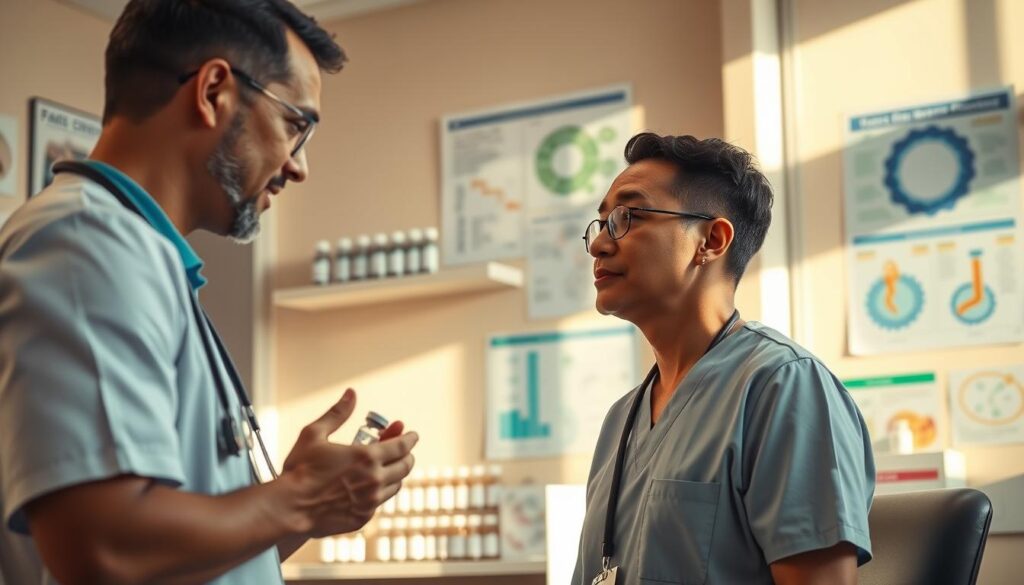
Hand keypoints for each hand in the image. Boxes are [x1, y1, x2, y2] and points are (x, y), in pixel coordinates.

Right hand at [280, 389, 417, 537]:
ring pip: (396, 485)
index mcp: (367, 456)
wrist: (289, 507)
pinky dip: (380, 492)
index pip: (402, 446)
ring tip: (388, 468)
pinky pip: (380, 502)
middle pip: (405, 466)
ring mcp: (370, 501)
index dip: (410, 439)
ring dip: (396, 474)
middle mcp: (375, 479)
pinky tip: (370, 487)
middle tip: (404, 451)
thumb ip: (337, 414)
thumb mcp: (314, 434)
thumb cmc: (300, 470)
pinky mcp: (363, 518)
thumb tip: (351, 393)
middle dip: (407, 456)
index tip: (413, 435)